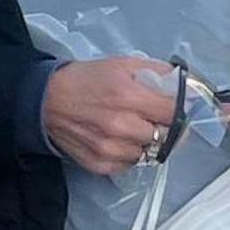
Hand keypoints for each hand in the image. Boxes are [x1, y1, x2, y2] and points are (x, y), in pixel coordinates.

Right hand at [42, 56, 175, 176]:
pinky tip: (121, 139)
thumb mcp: (122, 64)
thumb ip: (156, 72)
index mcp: (128, 96)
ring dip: (148, 142)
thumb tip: (183, 82)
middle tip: (155, 117)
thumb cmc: (85, 81)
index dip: (180, 109)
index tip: (178, 107)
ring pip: (150, 152)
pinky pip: (131, 164)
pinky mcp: (101, 165)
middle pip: (166, 136)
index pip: (174, 112)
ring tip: (134, 128)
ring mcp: (111, 149)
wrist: (46, 101)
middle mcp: (121, 126)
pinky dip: (131, 153)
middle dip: (165, 126)